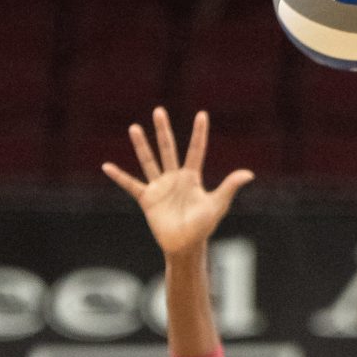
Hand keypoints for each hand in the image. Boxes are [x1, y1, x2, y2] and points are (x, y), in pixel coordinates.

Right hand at [102, 108, 252, 257]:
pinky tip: (107, 166)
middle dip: (163, 130)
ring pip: (149, 161)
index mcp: (192, 177)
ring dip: (141, 145)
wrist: (185, 246)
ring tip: (134, 127)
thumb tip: (249, 174)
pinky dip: (119, 176)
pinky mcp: (147, 199)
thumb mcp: (217, 204)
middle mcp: (175, 178)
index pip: (196, 150)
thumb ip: (229, 187)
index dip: (199, 133)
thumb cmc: (203, 227)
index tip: (202, 114)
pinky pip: (130, 185)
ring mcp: (160, 187)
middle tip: (159, 110)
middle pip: (168, 148)